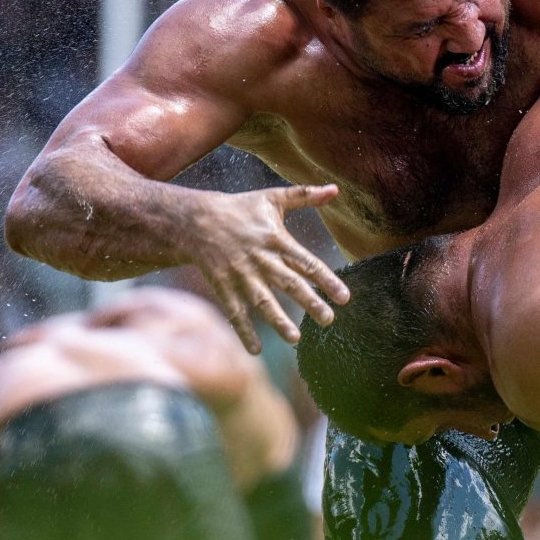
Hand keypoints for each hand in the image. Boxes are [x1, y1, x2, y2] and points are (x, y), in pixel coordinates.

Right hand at [184, 184, 347, 351]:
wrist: (195, 220)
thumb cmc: (240, 208)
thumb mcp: (272, 198)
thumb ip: (305, 195)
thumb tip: (335, 189)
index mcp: (276, 240)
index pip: (307, 263)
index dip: (327, 280)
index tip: (345, 297)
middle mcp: (261, 260)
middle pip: (289, 284)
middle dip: (310, 303)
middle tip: (328, 320)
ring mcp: (241, 276)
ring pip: (263, 302)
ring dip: (279, 321)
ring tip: (296, 338)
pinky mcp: (223, 287)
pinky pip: (235, 312)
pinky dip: (244, 331)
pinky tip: (256, 350)